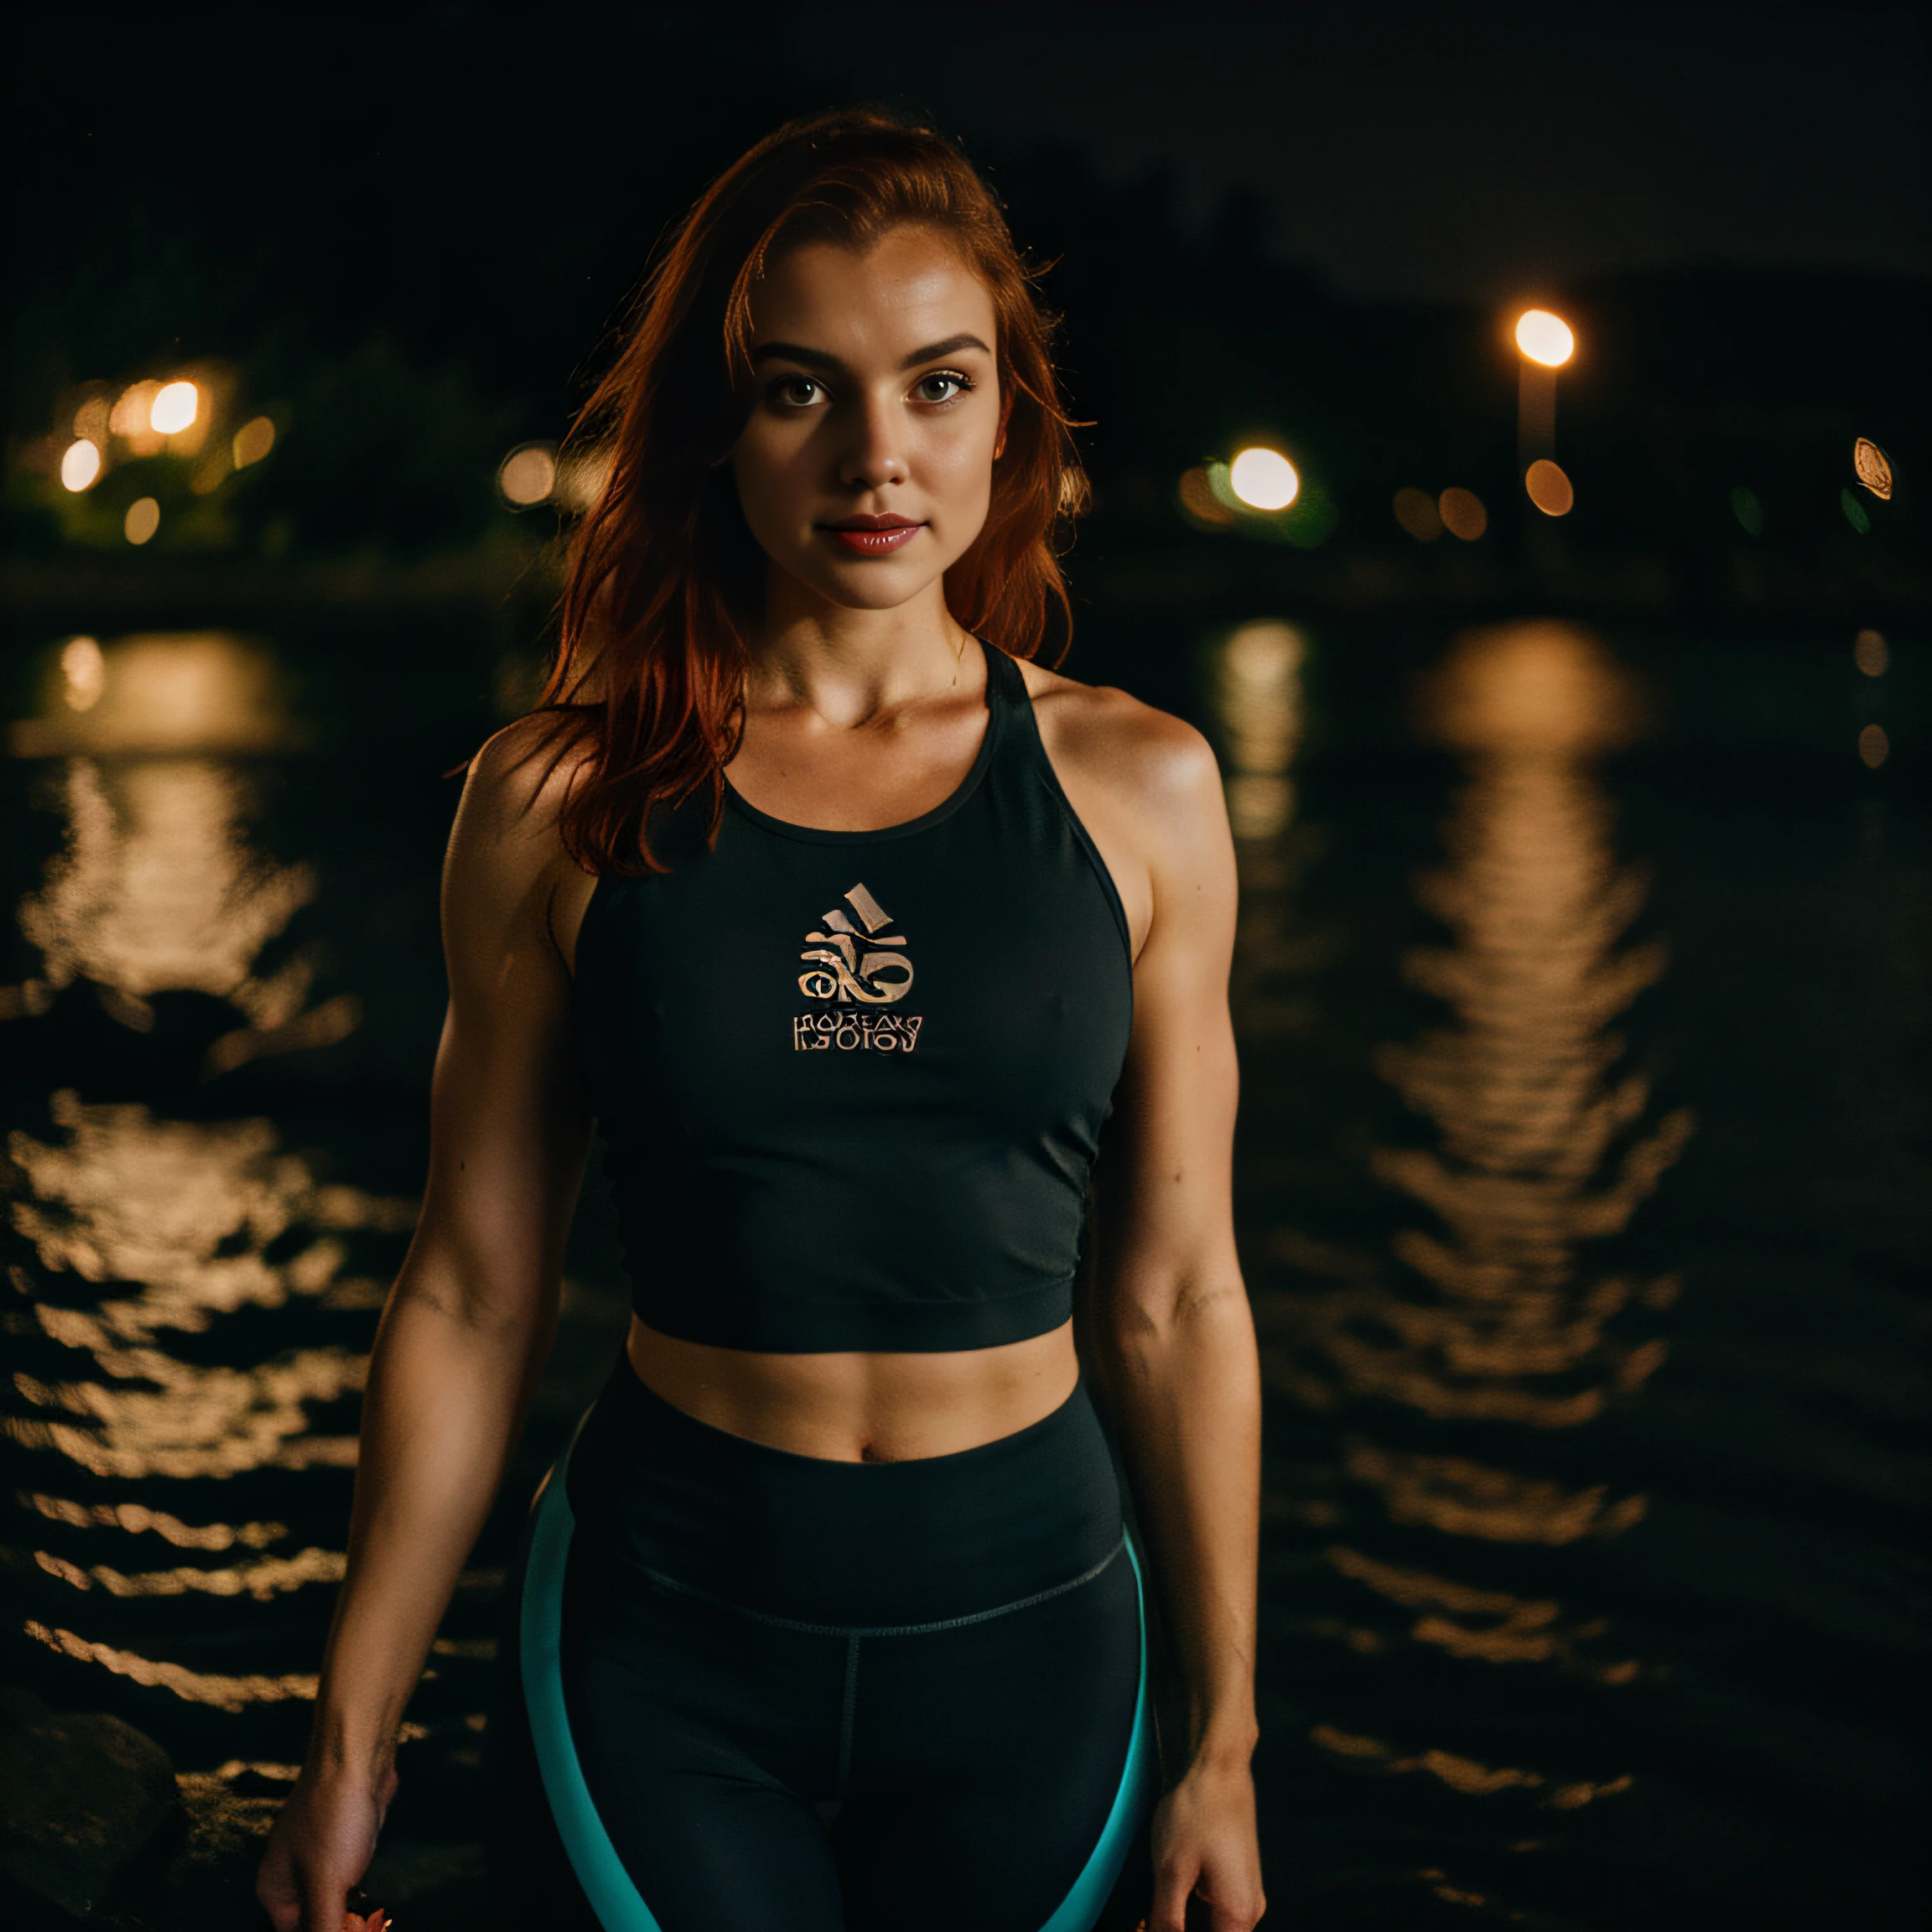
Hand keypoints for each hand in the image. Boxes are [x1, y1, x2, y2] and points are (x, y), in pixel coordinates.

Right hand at [256, 1759, 396, 1931]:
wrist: (356, 1757)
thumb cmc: (333, 1818)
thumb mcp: (327, 1882)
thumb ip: (325, 1925)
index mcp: (275, 1890)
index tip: (353, 1929)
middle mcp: (292, 1876)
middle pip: (314, 1920)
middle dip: (340, 1925)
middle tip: (367, 1926)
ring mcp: (319, 1857)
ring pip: (335, 1900)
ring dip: (353, 1914)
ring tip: (374, 1923)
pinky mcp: (345, 1842)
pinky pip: (351, 1879)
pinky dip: (362, 1893)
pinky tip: (379, 1904)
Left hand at [1147, 1756, 1266, 1931]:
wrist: (1219, 1765)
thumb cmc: (1195, 1811)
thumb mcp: (1171, 1870)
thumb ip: (1167, 1920)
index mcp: (1238, 1914)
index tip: (1156, 1928)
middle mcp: (1251, 1911)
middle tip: (1151, 1921)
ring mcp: (1248, 1894)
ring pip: (1217, 1928)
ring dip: (1187, 1925)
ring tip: (1156, 1912)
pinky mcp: (1239, 1879)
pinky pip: (1219, 1912)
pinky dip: (1194, 1912)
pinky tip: (1172, 1896)